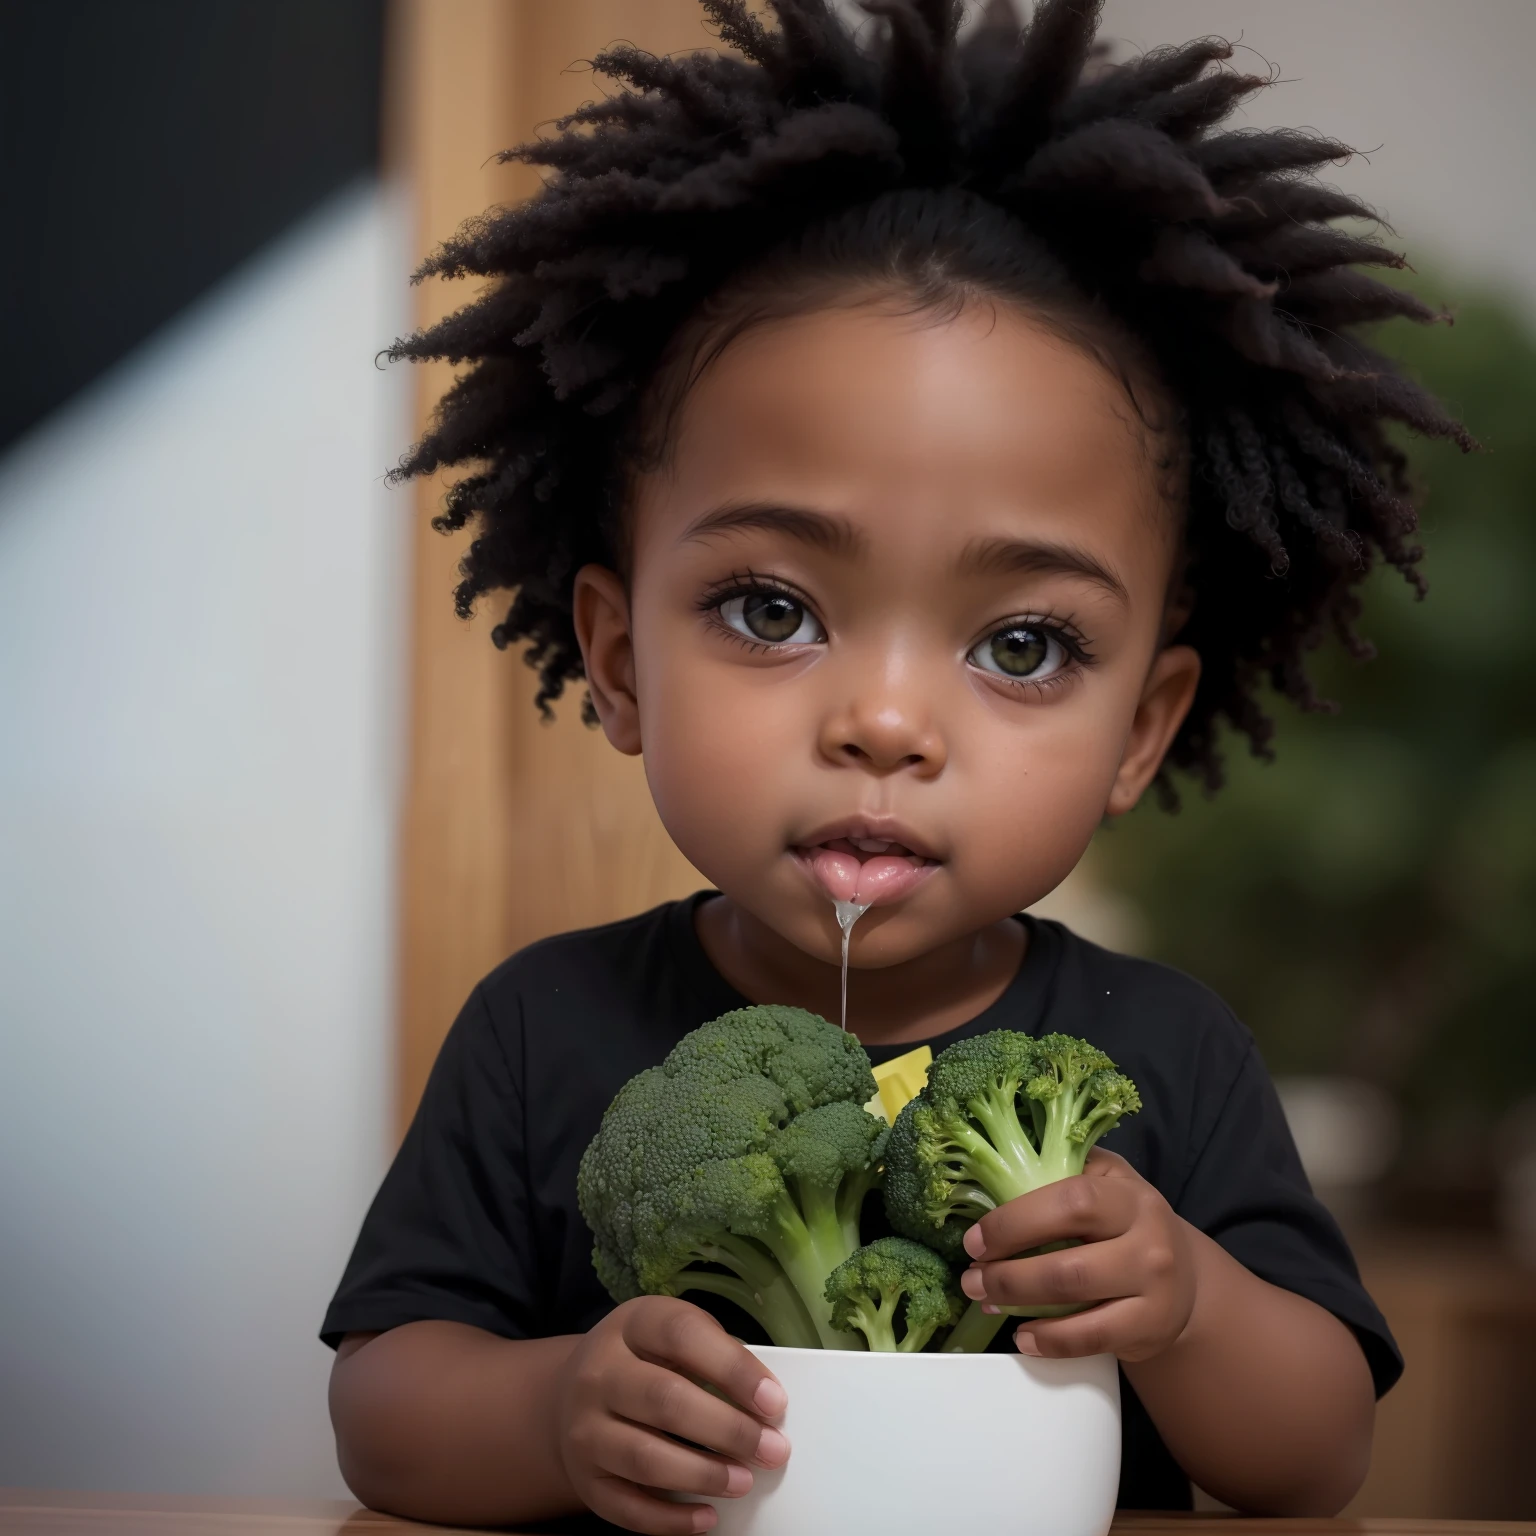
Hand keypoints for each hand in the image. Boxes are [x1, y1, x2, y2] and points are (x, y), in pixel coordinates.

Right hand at [556, 1295, 790, 1534]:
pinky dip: (672, 1519)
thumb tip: (766, 1402)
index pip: (682, 1336)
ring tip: (744, 1482)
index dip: (733, 1368)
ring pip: (645, 1458)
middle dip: (728, 1430)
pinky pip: (627, 1507)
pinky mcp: (584, 1479)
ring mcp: (585, 1429)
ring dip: (703, 1475)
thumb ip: (715, 1355)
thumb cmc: (643, 1362)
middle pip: (665, 1400)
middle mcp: (599, 1374)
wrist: (571, 1395)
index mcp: (632, 1325)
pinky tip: (707, 1517)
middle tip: (773, 1450)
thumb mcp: (671, 1336)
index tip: (774, 1401)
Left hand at [958, 1148, 1196, 1363]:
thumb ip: (1061, 1173)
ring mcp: (1154, 1289)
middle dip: (1007, 1273)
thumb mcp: (1106, 1184)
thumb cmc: (1126, 1223)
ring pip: (1076, 1300)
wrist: (1184, 1278)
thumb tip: (991, 1179)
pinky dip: (1050, 1341)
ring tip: (986, 1301)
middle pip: (1068, 1262)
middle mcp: (1149, 1241)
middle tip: (971, 1277)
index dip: (1015, 1221)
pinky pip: (1091, 1338)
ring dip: (1019, 1304)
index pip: (1070, 1202)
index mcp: (1130, 1197)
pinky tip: (1022, 1337)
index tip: (975, 1240)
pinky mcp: (1150, 1328)